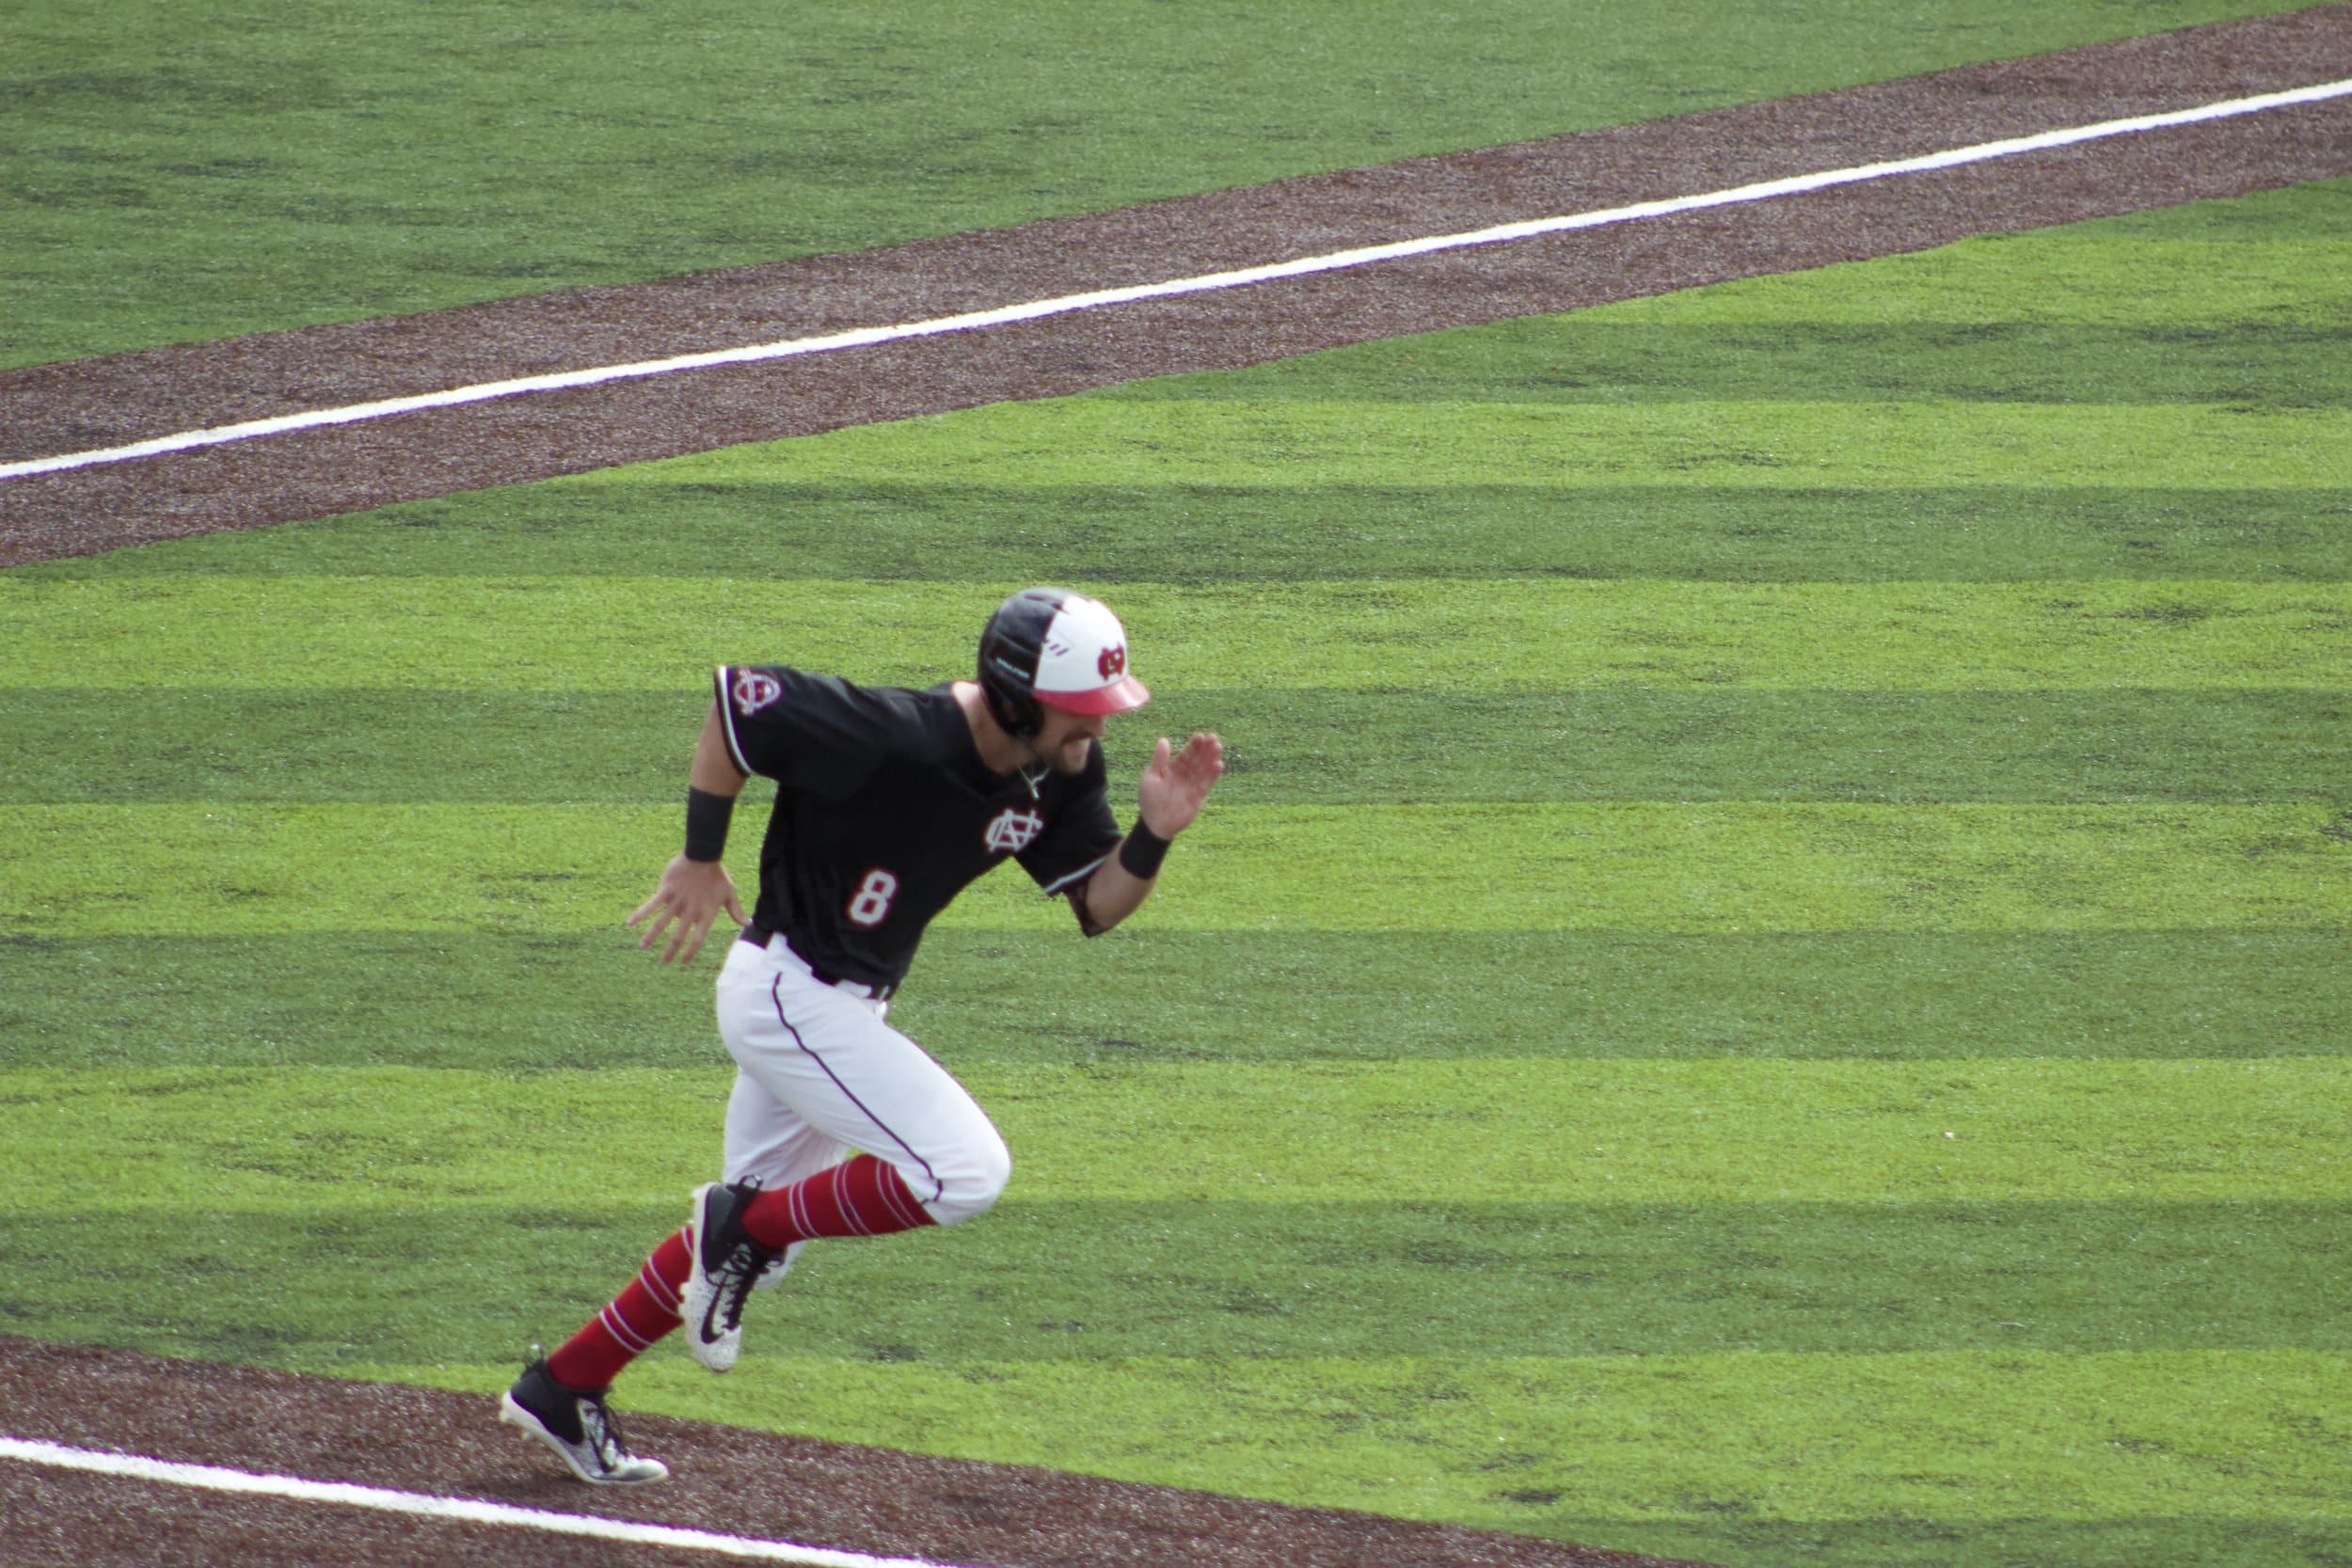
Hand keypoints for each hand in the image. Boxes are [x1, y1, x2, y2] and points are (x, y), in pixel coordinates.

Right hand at [627, 854, 747, 965]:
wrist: (704, 855)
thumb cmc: (717, 875)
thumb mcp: (730, 893)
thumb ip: (737, 911)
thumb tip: (749, 923)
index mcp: (705, 913)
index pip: (697, 938)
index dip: (690, 952)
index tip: (683, 962)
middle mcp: (690, 911)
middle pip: (679, 935)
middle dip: (670, 950)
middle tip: (663, 962)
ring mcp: (677, 901)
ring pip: (662, 922)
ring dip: (651, 935)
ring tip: (643, 947)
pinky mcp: (666, 890)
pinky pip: (651, 904)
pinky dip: (640, 913)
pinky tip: (629, 923)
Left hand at [1137, 731, 1224, 837]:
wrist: (1155, 824)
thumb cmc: (1150, 800)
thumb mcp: (1150, 778)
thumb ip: (1159, 760)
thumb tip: (1164, 739)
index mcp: (1173, 769)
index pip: (1185, 755)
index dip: (1193, 746)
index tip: (1200, 736)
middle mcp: (1185, 776)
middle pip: (1197, 760)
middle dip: (1205, 749)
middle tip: (1214, 738)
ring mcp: (1192, 786)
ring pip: (1203, 769)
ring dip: (1211, 759)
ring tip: (1218, 747)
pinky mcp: (1198, 797)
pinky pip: (1206, 784)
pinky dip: (1212, 775)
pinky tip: (1219, 764)